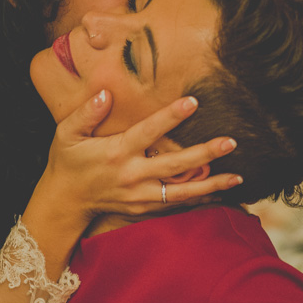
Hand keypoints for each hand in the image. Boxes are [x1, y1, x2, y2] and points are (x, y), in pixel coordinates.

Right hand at [22, 90, 241, 278]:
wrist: (65, 201)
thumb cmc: (67, 160)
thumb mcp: (66, 133)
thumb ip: (85, 113)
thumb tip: (105, 94)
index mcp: (116, 152)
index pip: (148, 132)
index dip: (171, 116)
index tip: (193, 101)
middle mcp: (131, 175)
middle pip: (174, 165)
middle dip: (205, 153)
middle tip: (231, 142)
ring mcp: (140, 196)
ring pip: (181, 191)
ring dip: (211, 184)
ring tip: (238, 176)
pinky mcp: (144, 208)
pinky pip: (176, 204)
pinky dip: (199, 199)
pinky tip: (221, 192)